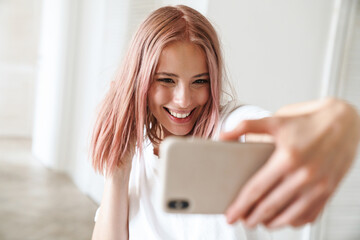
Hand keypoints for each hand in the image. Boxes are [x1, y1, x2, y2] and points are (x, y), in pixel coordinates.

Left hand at [220, 98, 359, 228]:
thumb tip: (223, 135)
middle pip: (270, 206)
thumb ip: (246, 126)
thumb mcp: (275, 119)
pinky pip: (309, 215)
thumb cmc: (307, 120)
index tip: (229, 215)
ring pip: (289, 216)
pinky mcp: (329, 191)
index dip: (240, 205)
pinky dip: (293, 221)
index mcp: (288, 157)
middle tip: (241, 220)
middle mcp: (304, 175)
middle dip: (252, 217)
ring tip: (258, 221)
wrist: (343, 121)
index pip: (257, 189)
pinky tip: (282, 218)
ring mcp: (319, 186)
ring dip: (271, 223)